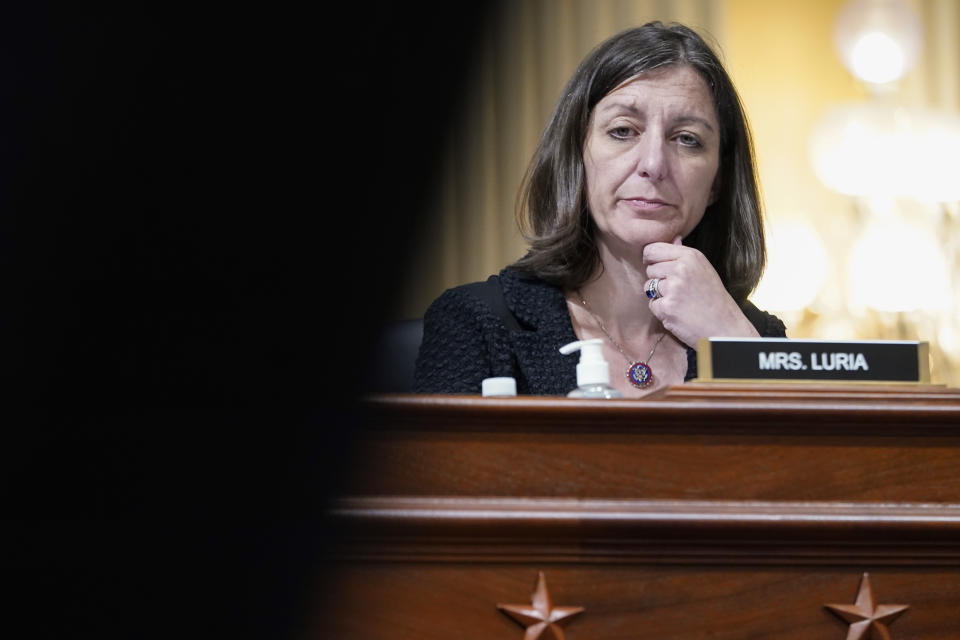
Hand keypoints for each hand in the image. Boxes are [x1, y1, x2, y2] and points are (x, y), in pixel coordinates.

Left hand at [642, 236, 759, 346]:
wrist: (724, 327)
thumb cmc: (713, 298)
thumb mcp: (704, 269)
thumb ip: (684, 254)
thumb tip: (674, 238)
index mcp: (690, 256)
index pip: (653, 249)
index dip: (650, 258)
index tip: (657, 266)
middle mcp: (680, 269)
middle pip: (650, 268)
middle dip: (657, 279)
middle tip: (677, 290)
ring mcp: (673, 288)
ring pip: (648, 286)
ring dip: (659, 295)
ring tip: (680, 301)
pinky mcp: (666, 307)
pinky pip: (652, 304)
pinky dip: (661, 311)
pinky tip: (678, 313)